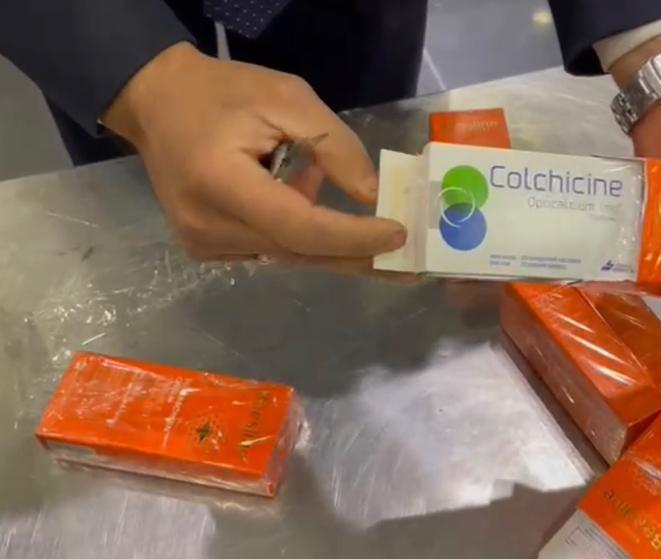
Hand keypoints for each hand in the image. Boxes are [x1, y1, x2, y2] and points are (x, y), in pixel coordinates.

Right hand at [102, 42, 405, 272]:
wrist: (156, 103)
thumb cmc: (224, 93)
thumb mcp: (288, 99)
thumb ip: (334, 147)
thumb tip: (373, 197)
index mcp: (220, 182)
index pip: (300, 228)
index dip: (353, 237)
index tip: (398, 235)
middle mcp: (207, 226)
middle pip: (299, 253)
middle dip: (358, 257)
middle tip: (408, 267)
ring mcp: (202, 244)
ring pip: (288, 257)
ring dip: (332, 245)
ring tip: (373, 231)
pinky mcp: (206, 249)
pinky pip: (271, 251)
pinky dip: (302, 238)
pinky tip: (310, 203)